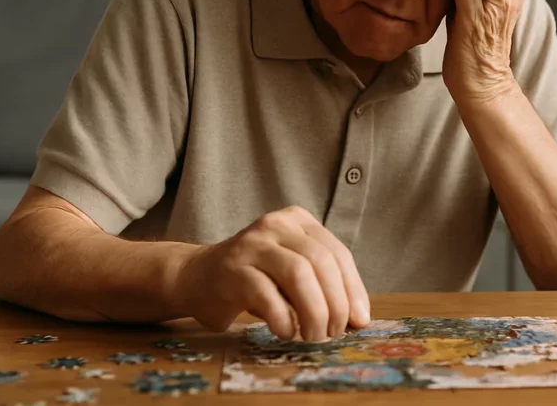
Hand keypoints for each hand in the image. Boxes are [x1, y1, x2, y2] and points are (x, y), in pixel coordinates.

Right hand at [173, 206, 369, 340]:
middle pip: (321, 262)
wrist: (196, 277)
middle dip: (336, 302)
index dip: (353, 289)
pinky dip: (282, 318)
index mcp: (298, 220)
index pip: (337, 253)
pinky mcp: (232, 268)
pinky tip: (286, 332)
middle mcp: (276, 224)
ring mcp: (253, 244)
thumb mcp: (292, 271)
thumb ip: (322, 284)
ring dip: (313, 310)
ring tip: (314, 335)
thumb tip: (359, 318)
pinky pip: (266, 293)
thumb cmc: (254, 278)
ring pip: (299, 274)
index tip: (360, 320)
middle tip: (335, 332)